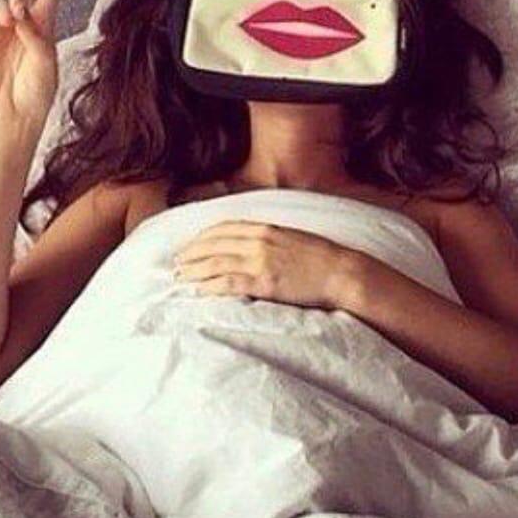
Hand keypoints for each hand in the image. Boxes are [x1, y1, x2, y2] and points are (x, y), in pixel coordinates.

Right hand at [0, 0, 62, 134]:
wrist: (14, 116)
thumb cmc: (37, 92)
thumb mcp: (47, 61)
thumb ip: (35, 33)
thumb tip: (17, 10)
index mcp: (45, 28)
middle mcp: (22, 26)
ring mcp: (1, 33)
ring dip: (5, 6)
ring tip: (11, 19)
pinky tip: (0, 26)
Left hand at [172, 220, 358, 310]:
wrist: (340, 272)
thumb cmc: (319, 258)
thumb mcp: (292, 238)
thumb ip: (269, 238)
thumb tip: (250, 245)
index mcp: (266, 227)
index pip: (224, 228)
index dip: (203, 236)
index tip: (190, 244)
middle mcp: (260, 241)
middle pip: (214, 244)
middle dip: (192, 252)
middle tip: (176, 262)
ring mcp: (261, 261)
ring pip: (216, 263)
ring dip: (194, 269)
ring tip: (180, 277)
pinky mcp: (264, 282)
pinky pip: (229, 282)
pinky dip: (210, 285)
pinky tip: (198, 290)